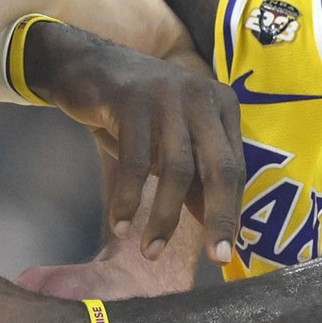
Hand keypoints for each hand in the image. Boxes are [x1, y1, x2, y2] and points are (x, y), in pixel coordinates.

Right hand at [23, 23, 244, 265]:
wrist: (86, 65)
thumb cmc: (135, 110)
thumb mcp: (172, 138)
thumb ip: (194, 172)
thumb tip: (212, 222)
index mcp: (221, 106)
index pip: (235, 167)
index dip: (231, 210)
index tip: (225, 251)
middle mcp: (202, 98)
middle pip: (219, 167)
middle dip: (219, 217)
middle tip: (216, 257)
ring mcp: (168, 97)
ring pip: (177, 169)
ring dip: (165, 217)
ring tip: (150, 250)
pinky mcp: (133, 101)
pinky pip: (136, 163)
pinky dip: (129, 198)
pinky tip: (121, 223)